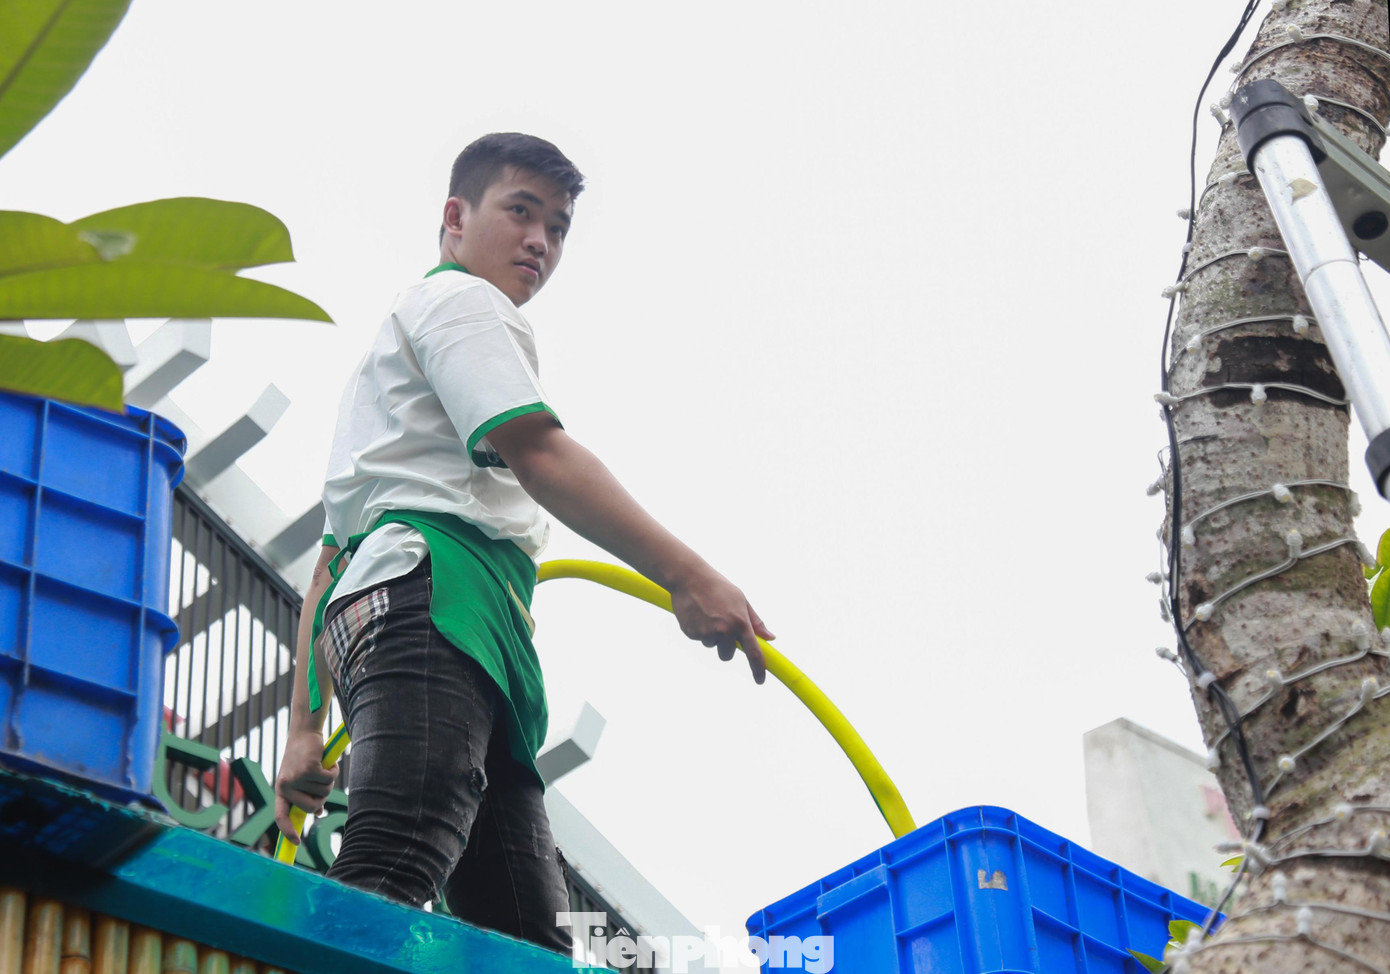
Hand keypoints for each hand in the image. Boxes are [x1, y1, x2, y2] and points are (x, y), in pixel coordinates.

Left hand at [273, 728, 338, 843]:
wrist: (304, 733)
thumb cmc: (303, 757)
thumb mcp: (301, 779)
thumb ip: (306, 795)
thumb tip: (318, 813)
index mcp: (281, 790)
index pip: (281, 816)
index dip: (287, 831)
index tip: (296, 843)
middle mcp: (285, 786)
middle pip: (311, 807)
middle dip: (322, 799)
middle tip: (323, 784)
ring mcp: (296, 777)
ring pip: (323, 792)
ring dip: (328, 780)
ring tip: (322, 768)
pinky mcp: (309, 768)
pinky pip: (328, 779)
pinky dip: (333, 771)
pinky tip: (327, 762)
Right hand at [668, 565, 774, 683]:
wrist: (690, 578)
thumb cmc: (719, 588)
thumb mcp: (742, 600)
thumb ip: (756, 622)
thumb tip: (770, 638)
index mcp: (740, 622)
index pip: (753, 652)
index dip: (758, 669)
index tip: (760, 680)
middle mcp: (725, 630)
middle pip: (727, 655)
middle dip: (725, 646)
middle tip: (720, 625)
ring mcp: (707, 633)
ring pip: (712, 646)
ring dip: (710, 636)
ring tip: (707, 614)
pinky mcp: (692, 633)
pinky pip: (698, 639)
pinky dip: (698, 630)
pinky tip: (697, 614)